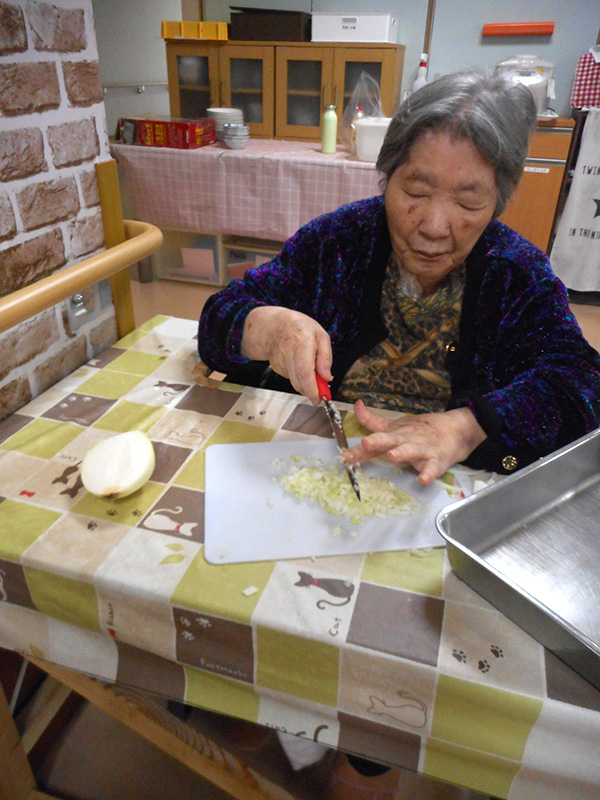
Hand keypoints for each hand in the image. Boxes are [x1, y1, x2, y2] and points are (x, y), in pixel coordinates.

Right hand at [241, 306, 331, 403]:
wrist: (272, 326)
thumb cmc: (298, 328)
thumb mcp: (320, 335)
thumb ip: (326, 357)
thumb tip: (327, 378)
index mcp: (302, 342)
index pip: (305, 371)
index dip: (312, 389)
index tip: (319, 398)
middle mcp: (288, 354)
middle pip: (299, 381)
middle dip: (311, 392)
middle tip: (321, 394)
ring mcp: (280, 362)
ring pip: (295, 382)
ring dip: (306, 384)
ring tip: (312, 370)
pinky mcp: (277, 369)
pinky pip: (292, 378)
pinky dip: (299, 377)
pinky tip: (299, 364)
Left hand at [343, 400, 486, 484]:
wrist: (453, 431)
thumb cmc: (419, 431)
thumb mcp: (395, 426)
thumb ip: (373, 421)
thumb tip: (356, 407)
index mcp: (394, 434)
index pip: (373, 441)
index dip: (358, 449)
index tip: (344, 456)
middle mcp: (405, 440)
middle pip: (390, 440)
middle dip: (377, 441)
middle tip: (365, 443)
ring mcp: (421, 449)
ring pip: (411, 451)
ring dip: (402, 453)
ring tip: (392, 456)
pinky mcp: (436, 460)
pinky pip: (432, 468)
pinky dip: (429, 473)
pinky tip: (423, 479)